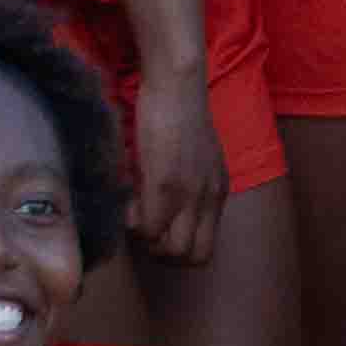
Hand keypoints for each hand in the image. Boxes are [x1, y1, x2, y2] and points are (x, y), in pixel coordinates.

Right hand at [125, 63, 228, 263]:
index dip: (179, 249)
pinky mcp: (165, 184)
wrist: (177, 87)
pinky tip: (128, 200)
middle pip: (193, 258)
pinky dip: (133, 222)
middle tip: (145, 227)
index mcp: (218, 193)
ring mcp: (189, 194)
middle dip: (163, 253)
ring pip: (172, 250)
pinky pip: (149, 227)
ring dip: (147, 240)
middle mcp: (209, 199)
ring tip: (135, 211)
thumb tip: (163, 212)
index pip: (206, 249)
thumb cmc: (180, 117)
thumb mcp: (195, 159)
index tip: (160, 229)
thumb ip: (188, 187)